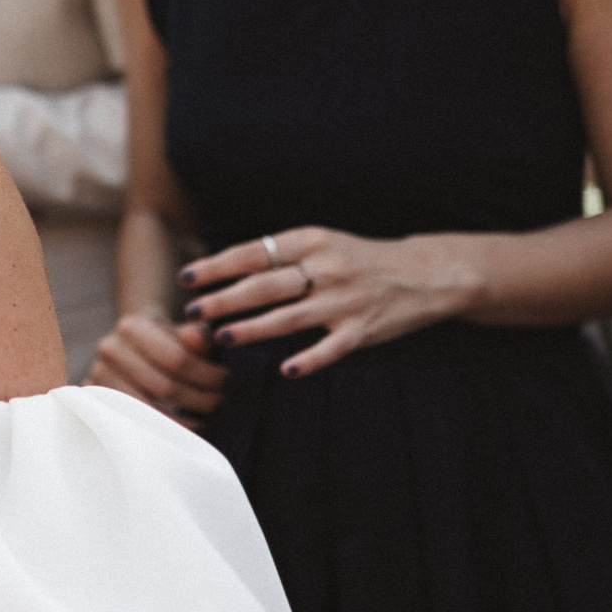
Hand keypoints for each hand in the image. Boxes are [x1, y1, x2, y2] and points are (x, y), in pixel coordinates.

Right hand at [86, 307, 225, 421]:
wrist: (132, 349)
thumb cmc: (168, 342)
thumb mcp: (185, 333)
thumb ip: (197, 335)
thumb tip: (199, 338)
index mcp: (131, 326)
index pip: (178, 359)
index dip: (209, 375)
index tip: (228, 382)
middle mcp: (109, 348)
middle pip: (165, 387)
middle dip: (201, 398)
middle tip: (220, 402)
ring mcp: (98, 376)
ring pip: (149, 410)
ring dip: (184, 419)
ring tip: (205, 418)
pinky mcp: (95, 400)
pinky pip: (132, 423)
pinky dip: (161, 429)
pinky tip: (183, 428)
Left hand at [178, 227, 481, 378]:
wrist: (424, 272)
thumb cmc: (358, 259)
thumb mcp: (321, 243)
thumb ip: (280, 255)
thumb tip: (225, 270)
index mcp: (311, 241)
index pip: (254, 253)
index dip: (217, 266)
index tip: (187, 278)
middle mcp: (326, 268)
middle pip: (265, 286)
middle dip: (224, 300)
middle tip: (192, 312)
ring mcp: (345, 300)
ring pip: (290, 317)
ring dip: (253, 329)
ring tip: (222, 337)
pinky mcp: (363, 329)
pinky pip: (331, 348)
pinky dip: (308, 360)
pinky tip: (284, 371)